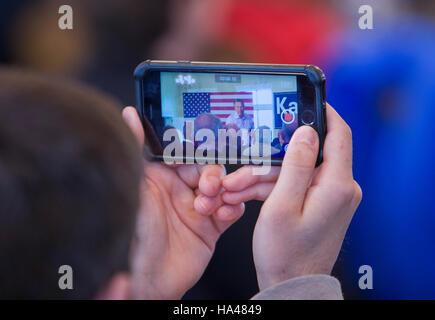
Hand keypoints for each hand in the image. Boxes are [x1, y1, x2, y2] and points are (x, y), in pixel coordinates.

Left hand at [122, 107, 244, 298]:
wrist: (145, 279)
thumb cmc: (133, 231)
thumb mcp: (133, 183)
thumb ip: (135, 146)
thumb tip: (129, 113)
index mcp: (160, 176)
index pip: (186, 154)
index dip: (195, 152)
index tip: (201, 151)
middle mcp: (179, 191)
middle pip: (207, 170)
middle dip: (210, 176)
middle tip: (205, 187)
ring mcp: (195, 210)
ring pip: (222, 189)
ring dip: (222, 192)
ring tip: (209, 206)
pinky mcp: (209, 229)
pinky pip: (230, 212)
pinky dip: (233, 209)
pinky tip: (225, 213)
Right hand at [221, 104, 361, 290]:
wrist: (290, 285)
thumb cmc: (285, 253)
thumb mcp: (283, 204)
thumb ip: (296, 164)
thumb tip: (306, 132)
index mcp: (336, 184)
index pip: (338, 134)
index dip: (322, 113)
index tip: (304, 100)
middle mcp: (338, 188)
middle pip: (303, 155)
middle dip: (269, 159)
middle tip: (242, 167)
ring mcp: (328, 196)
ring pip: (292, 172)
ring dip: (262, 177)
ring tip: (233, 189)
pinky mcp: (318, 204)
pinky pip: (292, 186)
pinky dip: (269, 189)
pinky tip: (244, 195)